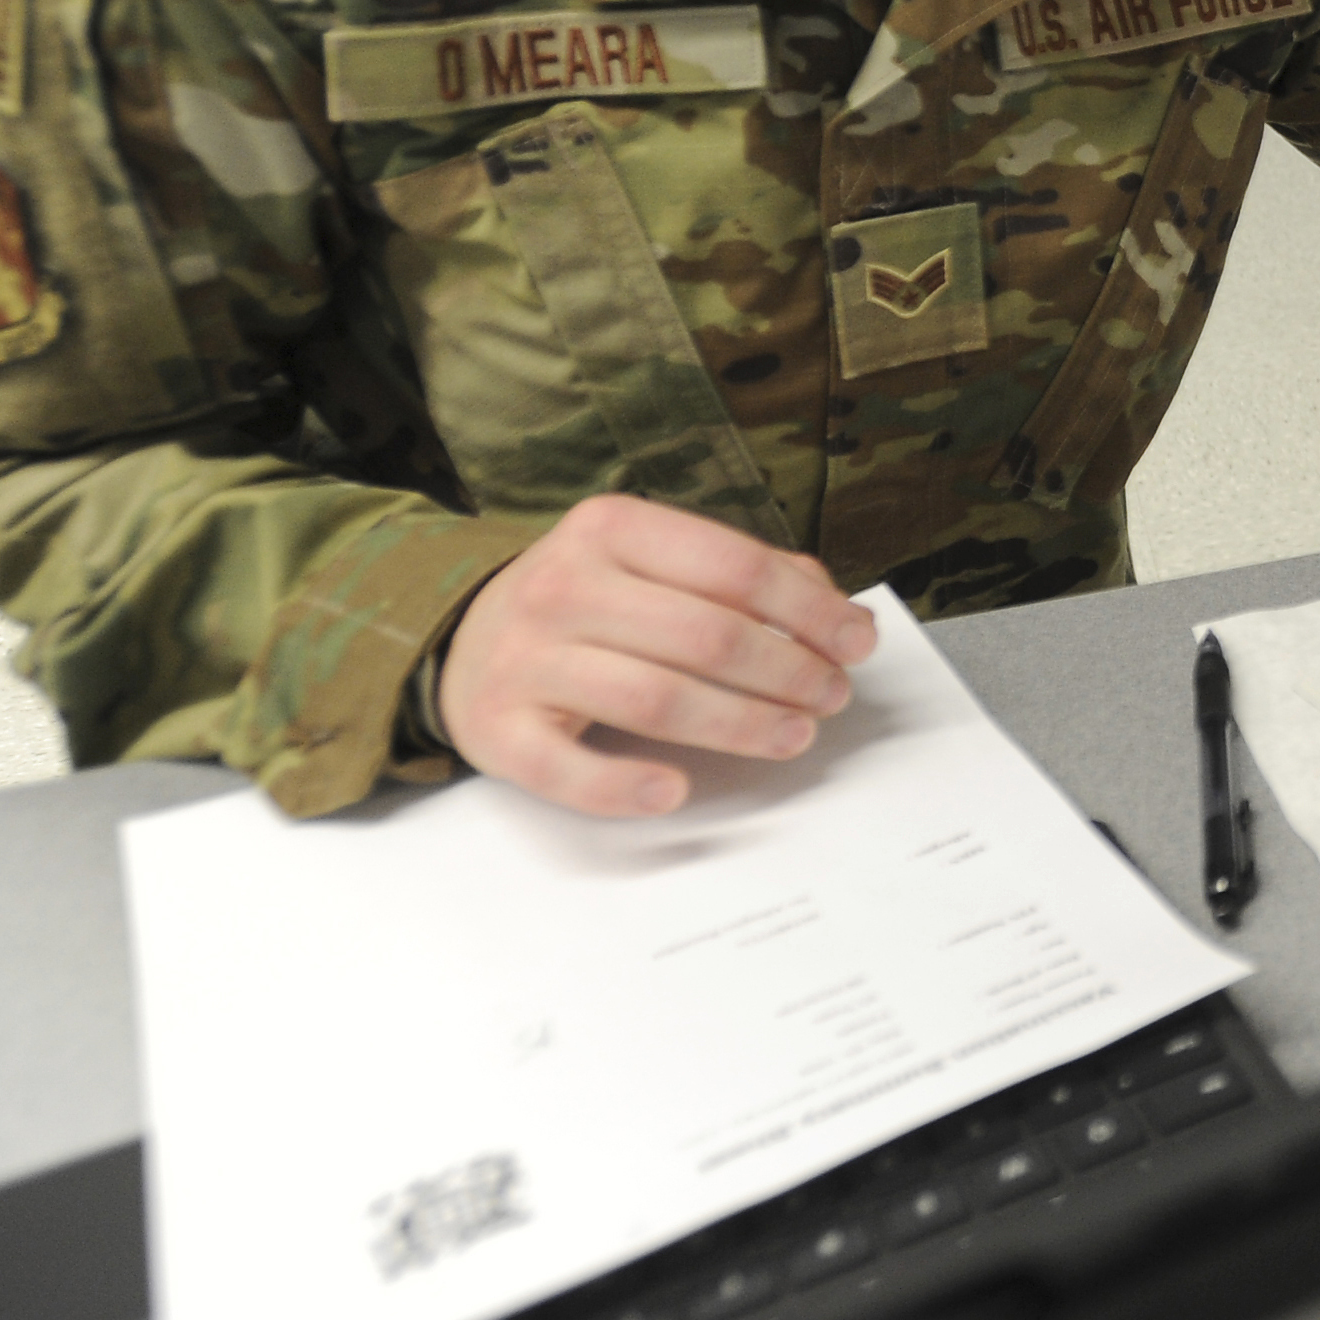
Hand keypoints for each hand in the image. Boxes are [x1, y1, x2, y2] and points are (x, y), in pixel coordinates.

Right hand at [439, 494, 878, 815]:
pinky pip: (566, 769)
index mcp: (610, 529)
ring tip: (794, 736)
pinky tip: (676, 790)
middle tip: (832, 697)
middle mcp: (562, 586)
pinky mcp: (496, 731)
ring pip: (655, 698)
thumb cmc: (587, 603)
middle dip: (787, 670)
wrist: (461, 640)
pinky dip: (623, 786)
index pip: (734, 567)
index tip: (858, 642)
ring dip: (739, 723)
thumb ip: (740, 576)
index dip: (809, 610)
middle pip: (705, 635)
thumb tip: (837, 610)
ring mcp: (524, 660)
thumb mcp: (650, 563)